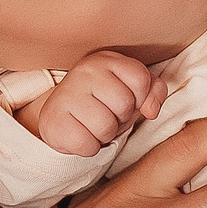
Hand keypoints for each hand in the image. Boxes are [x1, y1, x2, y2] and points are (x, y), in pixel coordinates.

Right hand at [21, 50, 165, 156]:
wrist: (62, 119)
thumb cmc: (103, 104)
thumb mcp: (133, 92)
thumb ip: (153, 91)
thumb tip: (151, 110)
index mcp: (107, 60)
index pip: (140, 79)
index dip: (140, 98)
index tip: (125, 101)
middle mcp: (85, 71)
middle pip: (124, 104)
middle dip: (121, 118)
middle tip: (107, 115)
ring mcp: (67, 93)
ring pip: (106, 126)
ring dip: (105, 135)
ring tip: (94, 126)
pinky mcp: (53, 119)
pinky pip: (87, 144)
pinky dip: (89, 147)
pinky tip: (81, 134)